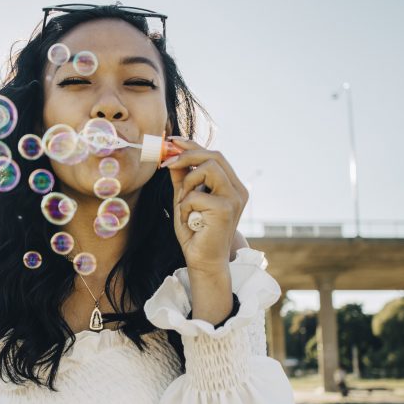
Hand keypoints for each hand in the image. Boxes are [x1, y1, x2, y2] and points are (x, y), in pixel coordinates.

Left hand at [162, 140, 247, 272]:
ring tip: (184, 203)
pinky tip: (190, 221)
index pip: (214, 155)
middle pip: (214, 155)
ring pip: (207, 168)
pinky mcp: (225, 209)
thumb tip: (171, 156)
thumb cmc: (195, 233)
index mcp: (231, 185)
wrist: (203, 262)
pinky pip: (196, 195)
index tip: (171, 141)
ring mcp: (234, 198)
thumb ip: (182, 179)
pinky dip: (185, 206)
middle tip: (166, 163)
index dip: (192, 145)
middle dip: (186, 155)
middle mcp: (237, 189)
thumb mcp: (185, 200)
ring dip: (187, 184)